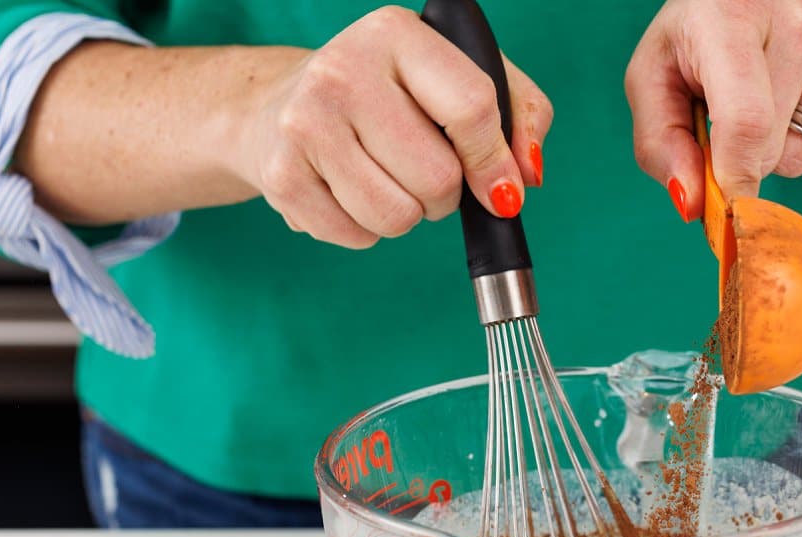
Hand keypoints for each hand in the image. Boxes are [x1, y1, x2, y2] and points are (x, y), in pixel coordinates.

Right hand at [230, 6, 551, 247]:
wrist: (276, 106)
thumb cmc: (388, 97)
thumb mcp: (456, 78)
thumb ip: (516, 115)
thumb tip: (525, 178)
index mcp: (396, 34)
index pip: (471, 107)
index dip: (495, 162)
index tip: (502, 189)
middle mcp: (343, 69)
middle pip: (438, 178)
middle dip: (445, 193)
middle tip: (421, 169)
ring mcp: (305, 122)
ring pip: (399, 217)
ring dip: (406, 214)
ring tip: (382, 178)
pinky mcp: (281, 176)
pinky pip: (359, 237)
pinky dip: (365, 229)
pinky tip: (346, 191)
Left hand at [625, 0, 801, 216]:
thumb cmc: (702, 41)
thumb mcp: (654, 78)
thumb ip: (660, 144)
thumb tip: (694, 202)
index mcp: (731, 16)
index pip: (745, 121)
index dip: (735, 177)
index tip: (725, 205)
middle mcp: (798, 20)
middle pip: (774, 149)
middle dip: (743, 159)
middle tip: (728, 119)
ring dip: (778, 152)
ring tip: (765, 103)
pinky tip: (796, 106)